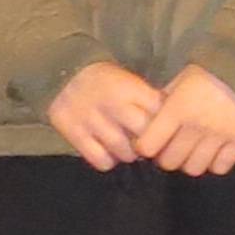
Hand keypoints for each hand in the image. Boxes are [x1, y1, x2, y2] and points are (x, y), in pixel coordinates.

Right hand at [47, 60, 165, 170]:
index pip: (160, 112)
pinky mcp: (73, 132)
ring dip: (130, 154)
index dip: (165, 123)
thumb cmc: (106, 82)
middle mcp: (110, 102)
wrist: (61, 74)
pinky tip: (107, 151)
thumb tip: (173, 127)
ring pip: (124, 151)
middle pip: (144, 134)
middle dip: (149, 142)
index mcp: (127, 86)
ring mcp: (90, 118)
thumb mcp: (129, 81)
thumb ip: (149, 100)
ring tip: (127, 147)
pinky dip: (108, 160)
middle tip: (147, 143)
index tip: (164, 128)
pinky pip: (101, 160)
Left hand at [132, 64, 234, 175]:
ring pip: (194, 169)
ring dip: (190, 162)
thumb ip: (162, 106)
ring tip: (192, 151)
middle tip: (171, 148)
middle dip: (166, 157)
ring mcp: (220, 135)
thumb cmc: (205, 75)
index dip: (145, 147)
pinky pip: (220, 167)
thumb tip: (147, 129)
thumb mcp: (177, 83)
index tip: (148, 143)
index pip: (148, 146)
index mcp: (177, 108)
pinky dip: (214, 163)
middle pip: (170, 162)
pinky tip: (212, 151)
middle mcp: (197, 125)